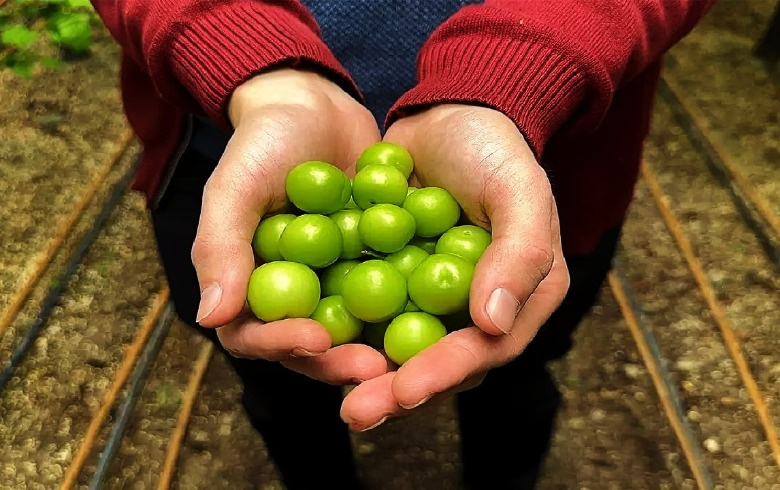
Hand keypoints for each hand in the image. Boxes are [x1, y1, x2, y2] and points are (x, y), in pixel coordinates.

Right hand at [192, 68, 387, 384]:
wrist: (315, 106)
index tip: (315, 338)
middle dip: (341, 361)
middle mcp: (295, 296)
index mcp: (251, 287)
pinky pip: (393, 294)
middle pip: (312, 347)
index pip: (257, 335)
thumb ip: (221, 246)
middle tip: (375, 368)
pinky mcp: (375, 269)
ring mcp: (337, 285)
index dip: (283, 345)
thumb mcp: (236, 185)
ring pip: (356, 331)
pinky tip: (441, 313)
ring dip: (380, 347)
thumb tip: (210, 317)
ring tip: (411, 356)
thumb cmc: (264, 142)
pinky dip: (412, 306)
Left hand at [340, 104, 570, 429]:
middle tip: (357, 411)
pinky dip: (347, 331)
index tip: (405, 389)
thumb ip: (520, 254)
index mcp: (520, 297)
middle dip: (398, 390)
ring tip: (334, 396)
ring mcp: (433, 298)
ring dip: (367, 374)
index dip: (446, 373)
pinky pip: (372, 314)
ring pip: (400, 348)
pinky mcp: (395, 281)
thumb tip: (493, 325)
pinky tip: (311, 345)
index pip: (486, 348)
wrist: (447, 112)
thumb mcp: (519, 191)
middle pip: (439, 363)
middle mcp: (478, 309)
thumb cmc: (494, 149)